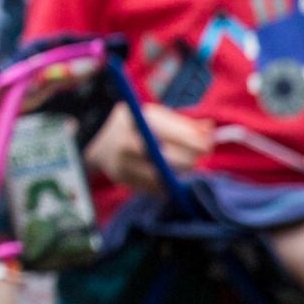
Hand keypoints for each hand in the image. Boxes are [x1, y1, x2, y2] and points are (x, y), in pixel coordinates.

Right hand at [90, 104, 209, 190]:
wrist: (93, 137)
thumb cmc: (132, 124)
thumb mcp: (155, 115)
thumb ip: (183, 123)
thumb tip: (210, 129)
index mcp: (136, 121)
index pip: (174, 135)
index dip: (196, 142)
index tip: (207, 145)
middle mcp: (127, 144)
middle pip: (172, 159)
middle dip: (190, 159)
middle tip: (196, 158)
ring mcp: (122, 164)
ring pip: (165, 176)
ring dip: (179, 172)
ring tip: (182, 165)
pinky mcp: (122, 179)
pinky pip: (153, 187)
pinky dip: (165, 183)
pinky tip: (166, 175)